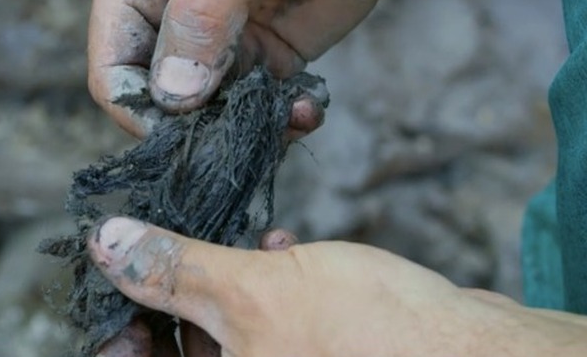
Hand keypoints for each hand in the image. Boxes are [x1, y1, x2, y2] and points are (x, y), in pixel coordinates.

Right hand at [87, 0, 404, 137]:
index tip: (181, 134)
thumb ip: (202, 14)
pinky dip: (280, 120)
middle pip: (161, 102)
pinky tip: (305, 109)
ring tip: (287, 120)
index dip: (138, 110)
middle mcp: (171, 21)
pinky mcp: (264, 58)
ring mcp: (219, 45)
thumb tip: (173, 94)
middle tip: (240, 134)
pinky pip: (259, 107)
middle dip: (198, 129)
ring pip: (212, 114)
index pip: (114, 68)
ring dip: (245, 129)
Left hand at [89, 217, 586, 356]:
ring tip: (233, 242)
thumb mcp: (255, 292)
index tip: (120, 276)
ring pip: (230, 333)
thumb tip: (108, 244)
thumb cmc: (369, 337)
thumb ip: (177, 269)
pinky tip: (284, 250)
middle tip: (174, 242)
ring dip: (226, 283)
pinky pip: (273, 329)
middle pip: (185, 350)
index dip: (122, 323)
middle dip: (177, 293)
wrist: (478, 356)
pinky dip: (269, 290)